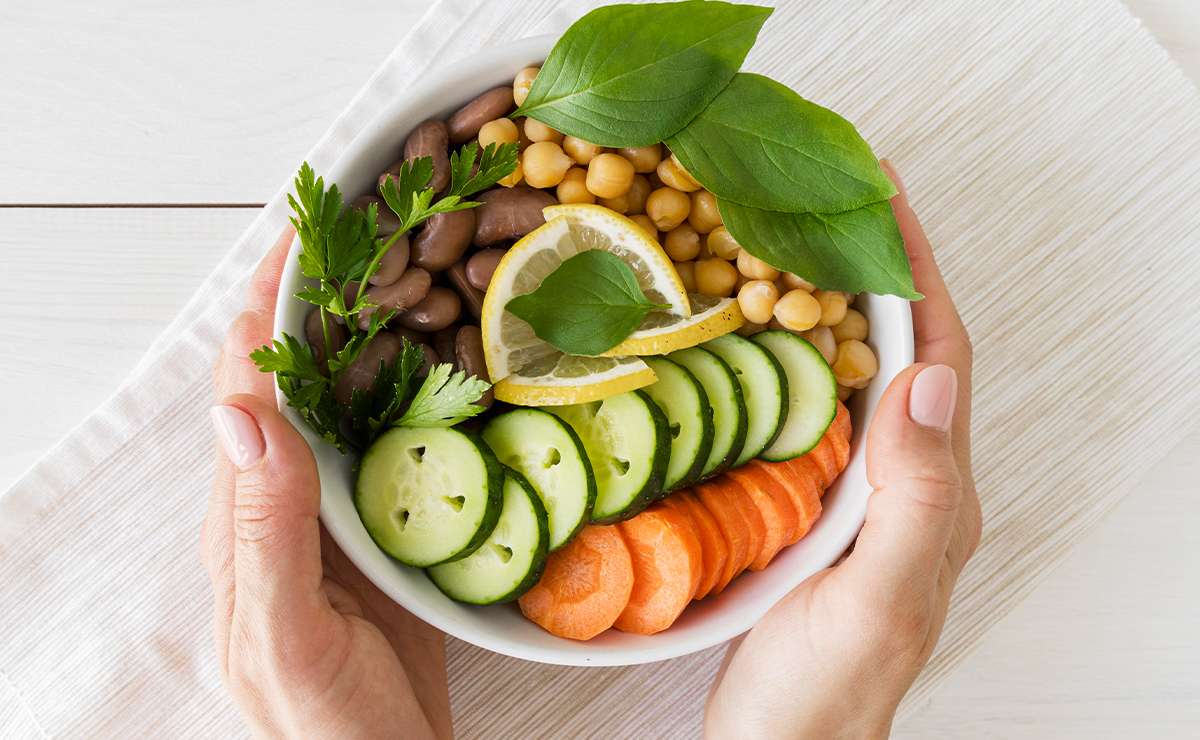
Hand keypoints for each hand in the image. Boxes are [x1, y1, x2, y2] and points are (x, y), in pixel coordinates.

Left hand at [201, 230, 451, 738]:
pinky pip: (399, 445)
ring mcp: (343, 517)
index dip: (266, 305)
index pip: (247, 387)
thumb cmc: (325, 730)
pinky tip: (454, 362)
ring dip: (373, 330)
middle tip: (373, 223)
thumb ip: (264, 531)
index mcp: (246, 518)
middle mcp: (288, 503)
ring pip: (351, 403)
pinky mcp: (392, 534)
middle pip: (297, 377)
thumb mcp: (288, 638)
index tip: (305, 229)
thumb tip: (244, 407)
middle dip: (323, 297)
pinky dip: (419, 388)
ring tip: (414, 267)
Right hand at [705, 161, 981, 738]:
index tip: (879, 195)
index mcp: (935, 493)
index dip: (914, 271)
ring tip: (789, 243)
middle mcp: (907, 484)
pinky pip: (809, 414)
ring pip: (853, 377)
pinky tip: (749, 340)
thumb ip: (914, 495)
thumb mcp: (876, 595)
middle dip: (876, 269)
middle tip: (828, 198)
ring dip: (832, 304)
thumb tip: (928, 378)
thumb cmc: (827, 691)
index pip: (938, 356)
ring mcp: (858, 497)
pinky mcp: (811, 511)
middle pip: (902, 352)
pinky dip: (786, 360)